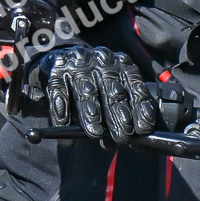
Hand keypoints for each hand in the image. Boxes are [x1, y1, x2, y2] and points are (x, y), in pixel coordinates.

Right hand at [23, 45, 157, 144]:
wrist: (64, 60)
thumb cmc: (94, 83)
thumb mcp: (111, 91)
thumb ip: (120, 111)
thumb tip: (124, 140)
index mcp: (121, 64)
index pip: (134, 86)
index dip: (139, 108)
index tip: (142, 128)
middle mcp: (102, 60)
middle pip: (112, 90)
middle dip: (118, 116)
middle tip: (121, 137)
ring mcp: (79, 63)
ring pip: (86, 91)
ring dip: (91, 114)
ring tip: (95, 133)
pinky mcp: (57, 69)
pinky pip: (59, 91)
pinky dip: (61, 111)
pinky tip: (64, 125)